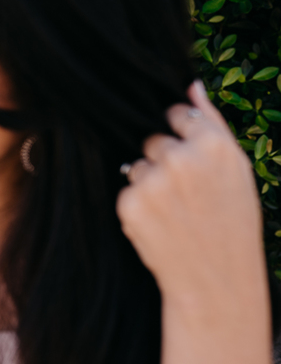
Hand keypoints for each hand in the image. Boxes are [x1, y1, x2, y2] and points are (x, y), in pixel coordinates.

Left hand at [116, 81, 266, 314]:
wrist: (216, 280)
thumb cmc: (232, 221)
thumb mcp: (237, 170)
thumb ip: (212, 123)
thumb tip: (192, 84)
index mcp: (214, 145)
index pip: (176, 114)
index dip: (182, 137)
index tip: (193, 160)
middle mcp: (181, 158)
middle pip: (153, 140)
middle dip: (165, 162)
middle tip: (189, 196)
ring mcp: (152, 181)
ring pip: (136, 165)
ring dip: (150, 183)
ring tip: (177, 213)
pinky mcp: (129, 203)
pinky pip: (126, 190)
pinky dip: (138, 205)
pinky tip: (161, 225)